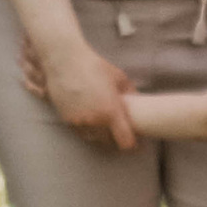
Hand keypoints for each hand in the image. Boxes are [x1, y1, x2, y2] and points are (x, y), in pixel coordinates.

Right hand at [24, 33, 135, 149]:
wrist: (65, 62)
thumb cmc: (94, 67)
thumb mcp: (119, 78)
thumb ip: (132, 94)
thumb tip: (141, 103)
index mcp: (111, 112)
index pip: (125, 142)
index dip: (132, 144)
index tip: (135, 141)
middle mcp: (95, 121)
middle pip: (110, 143)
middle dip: (116, 139)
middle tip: (120, 130)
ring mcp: (80, 122)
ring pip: (94, 139)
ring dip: (101, 135)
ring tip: (105, 125)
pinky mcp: (67, 120)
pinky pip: (81, 132)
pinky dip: (87, 130)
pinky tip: (91, 119)